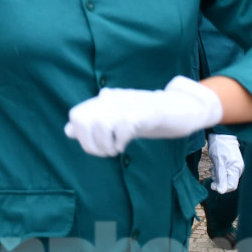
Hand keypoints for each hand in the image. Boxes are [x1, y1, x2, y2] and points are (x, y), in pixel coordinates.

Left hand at [65, 75, 223, 157]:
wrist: (182, 109)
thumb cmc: (149, 117)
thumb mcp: (119, 121)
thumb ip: (94, 124)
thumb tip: (68, 130)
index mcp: (107, 100)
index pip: (75, 115)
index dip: (80, 136)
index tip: (96, 148)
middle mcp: (115, 98)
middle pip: (81, 118)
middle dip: (89, 143)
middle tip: (106, 152)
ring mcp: (130, 104)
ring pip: (99, 122)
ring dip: (104, 144)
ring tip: (115, 150)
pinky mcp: (146, 111)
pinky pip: (122, 126)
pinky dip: (120, 141)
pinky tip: (125, 146)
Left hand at [207, 133, 243, 192]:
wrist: (221, 134)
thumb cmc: (220, 146)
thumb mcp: (219, 162)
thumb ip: (221, 177)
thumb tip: (221, 191)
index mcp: (236, 169)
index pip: (231, 186)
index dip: (222, 188)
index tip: (213, 184)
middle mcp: (237, 169)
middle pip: (227, 183)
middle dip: (218, 180)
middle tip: (212, 173)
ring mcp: (234, 166)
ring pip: (224, 178)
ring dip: (217, 175)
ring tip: (213, 167)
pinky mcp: (230, 164)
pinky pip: (224, 173)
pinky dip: (218, 171)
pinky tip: (215, 165)